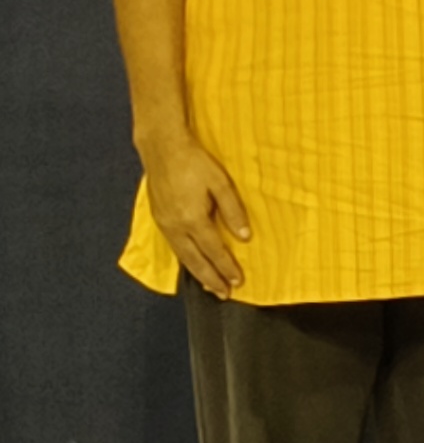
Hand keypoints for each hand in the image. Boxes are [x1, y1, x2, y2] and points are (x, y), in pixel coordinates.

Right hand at [141, 132, 251, 294]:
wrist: (162, 148)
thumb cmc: (195, 162)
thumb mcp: (221, 183)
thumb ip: (233, 210)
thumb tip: (244, 236)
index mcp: (193, 219)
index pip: (214, 250)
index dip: (226, 267)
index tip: (238, 281)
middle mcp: (175, 226)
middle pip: (195, 260)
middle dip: (211, 278)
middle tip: (225, 294)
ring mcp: (164, 223)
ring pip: (182, 256)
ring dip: (197, 273)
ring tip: (211, 286)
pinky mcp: (159, 218)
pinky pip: (173, 246)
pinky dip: (185, 259)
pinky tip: (192, 263)